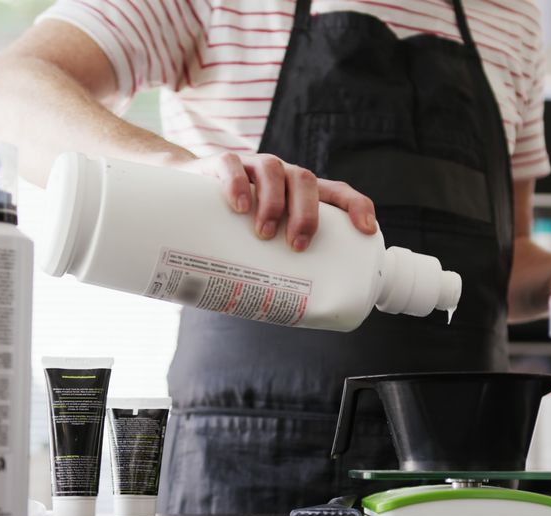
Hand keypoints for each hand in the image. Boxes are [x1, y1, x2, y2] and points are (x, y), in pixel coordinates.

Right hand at [178, 153, 376, 250]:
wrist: (185, 198)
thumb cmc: (234, 230)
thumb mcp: (260, 245)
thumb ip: (275, 266)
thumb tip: (290, 315)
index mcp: (300, 195)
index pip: (338, 192)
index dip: (357, 207)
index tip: (366, 231)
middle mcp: (282, 177)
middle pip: (306, 181)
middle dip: (306, 214)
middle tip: (296, 245)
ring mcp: (252, 167)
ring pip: (274, 171)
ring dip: (274, 202)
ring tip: (264, 233)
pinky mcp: (220, 164)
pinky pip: (233, 165)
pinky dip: (238, 183)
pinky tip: (238, 205)